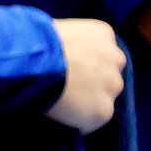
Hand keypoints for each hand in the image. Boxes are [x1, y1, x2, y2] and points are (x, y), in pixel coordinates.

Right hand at [44, 18, 125, 132]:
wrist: (35, 62)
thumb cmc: (36, 42)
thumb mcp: (60, 29)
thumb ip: (73, 42)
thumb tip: (64, 54)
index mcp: (103, 34)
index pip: (103, 53)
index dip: (86, 63)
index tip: (70, 69)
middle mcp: (115, 58)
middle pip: (109, 75)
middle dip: (92, 82)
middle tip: (68, 87)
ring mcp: (112, 85)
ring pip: (104, 98)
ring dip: (88, 102)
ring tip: (63, 102)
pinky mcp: (104, 110)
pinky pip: (93, 120)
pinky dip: (80, 121)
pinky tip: (62, 114)